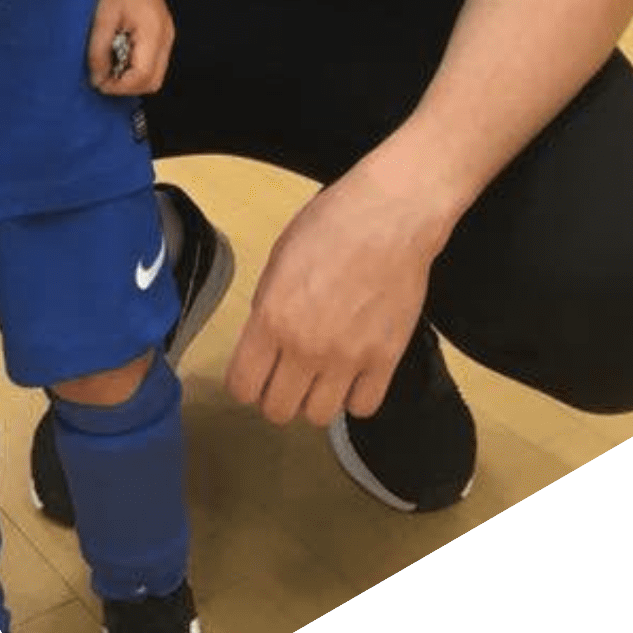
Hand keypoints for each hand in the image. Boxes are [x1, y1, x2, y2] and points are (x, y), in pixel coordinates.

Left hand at [87, 0, 173, 93]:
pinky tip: (119, 55)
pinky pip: (153, 63)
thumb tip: (98, 80)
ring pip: (155, 76)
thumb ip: (99, 52)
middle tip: (104, 77)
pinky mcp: (163, 35)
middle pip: (153, 82)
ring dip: (131, 79)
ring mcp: (168, 37)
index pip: (142, 77)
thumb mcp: (102, 19)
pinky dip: (136, 68)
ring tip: (110, 65)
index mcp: (153, 34)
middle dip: (127, 87)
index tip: (98, 82)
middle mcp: (167, 39)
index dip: (119, 87)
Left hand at [224, 170, 444, 427]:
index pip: (242, 387)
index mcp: (272, 318)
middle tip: (290, 373)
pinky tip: (356, 372)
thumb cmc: (329, 225)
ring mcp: (348, 358)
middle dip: (278, 394)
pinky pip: (363, 407)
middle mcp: (305, 347)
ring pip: (318, 417)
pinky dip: (356, 395)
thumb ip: (267, 309)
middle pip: (278, 410)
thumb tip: (264, 345)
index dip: (246, 384)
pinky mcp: (386, 360)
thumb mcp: (279, 260)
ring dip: (316, 398)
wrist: (390, 216)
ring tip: (324, 373)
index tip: (256, 374)